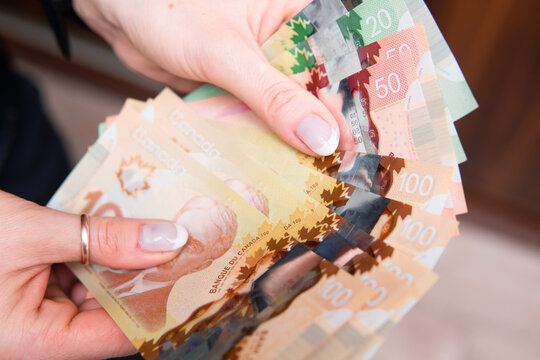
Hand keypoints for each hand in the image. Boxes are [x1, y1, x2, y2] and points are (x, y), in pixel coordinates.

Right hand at [0, 191, 187, 358]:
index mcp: (36, 341)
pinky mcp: (36, 285)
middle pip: (111, 308)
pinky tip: (125, 227)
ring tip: (161, 229)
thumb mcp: (35, 235)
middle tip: (184, 243)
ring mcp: (39, 308)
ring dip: (124, 258)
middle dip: (145, 274)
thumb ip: (102, 239)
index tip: (192, 276)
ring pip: (97, 287)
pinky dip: (100, 250)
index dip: (158, 306)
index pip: (117, 334)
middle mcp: (41, 330)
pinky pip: (79, 272)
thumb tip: (166, 240)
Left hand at [74, 0, 340, 155]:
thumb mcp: (226, 52)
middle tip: (335, 177)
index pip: (340, 66)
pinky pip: (259, 120)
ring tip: (311, 183)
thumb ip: (273, 96)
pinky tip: (273, 171)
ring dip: (294, 144)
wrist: (120, 11)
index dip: (353, 109)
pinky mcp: (238, 89)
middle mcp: (288, 43)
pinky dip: (263, 143)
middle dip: (324, 133)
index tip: (358, 152)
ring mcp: (262, 69)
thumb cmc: (169, 8)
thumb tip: (322, 139)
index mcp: (300, 15)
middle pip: (318, 94)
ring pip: (288, 112)